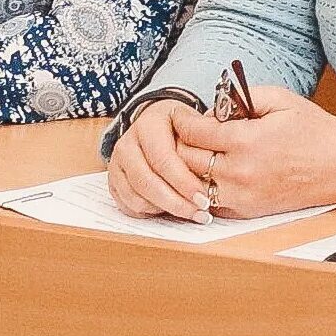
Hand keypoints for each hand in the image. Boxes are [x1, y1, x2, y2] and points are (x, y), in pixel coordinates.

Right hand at [104, 96, 212, 219]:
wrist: (156, 124)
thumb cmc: (181, 125)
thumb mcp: (195, 121)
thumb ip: (205, 134)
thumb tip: (221, 149)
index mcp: (148, 124)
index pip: (163, 158)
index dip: (183, 181)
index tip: (204, 197)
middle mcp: (127, 143)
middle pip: (147, 181)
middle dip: (175, 201)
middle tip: (200, 212)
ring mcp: (117, 164)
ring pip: (136, 196)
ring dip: (164, 210)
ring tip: (191, 214)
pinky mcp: (114, 181)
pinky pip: (128, 205)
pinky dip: (150, 212)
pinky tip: (171, 212)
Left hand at [169, 84, 335, 218]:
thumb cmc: (314, 131)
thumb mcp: (280, 99)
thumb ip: (242, 98)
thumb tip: (212, 109)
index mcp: (247, 141)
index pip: (194, 132)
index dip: (181, 120)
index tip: (178, 115)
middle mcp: (239, 172)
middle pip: (185, 159)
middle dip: (181, 142)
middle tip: (185, 131)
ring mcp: (241, 196)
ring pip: (191, 183)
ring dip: (189, 167)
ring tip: (197, 151)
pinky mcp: (245, 211)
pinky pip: (208, 200)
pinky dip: (204, 187)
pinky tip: (213, 172)